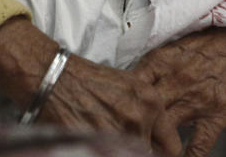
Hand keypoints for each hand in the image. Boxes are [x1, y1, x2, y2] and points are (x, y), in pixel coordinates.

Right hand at [0, 17, 181, 155]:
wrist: (53, 76)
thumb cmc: (86, 80)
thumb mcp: (127, 87)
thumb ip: (146, 113)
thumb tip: (156, 144)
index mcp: (151, 101)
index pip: (172, 147)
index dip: (161, 153)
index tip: (153, 152)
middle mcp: (140, 117)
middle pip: (149, 153)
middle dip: (135, 150)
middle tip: (119, 142)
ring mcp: (118, 130)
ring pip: (127, 154)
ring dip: (117, 150)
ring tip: (101, 136)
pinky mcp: (97, 140)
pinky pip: (110, 152)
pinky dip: (101, 150)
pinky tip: (91, 141)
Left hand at [133, 28, 225, 156]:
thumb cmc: (207, 39)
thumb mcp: (173, 45)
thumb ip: (152, 66)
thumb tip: (131, 84)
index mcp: (159, 62)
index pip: (130, 90)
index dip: (121, 106)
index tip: (116, 119)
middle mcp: (174, 81)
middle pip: (144, 113)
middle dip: (135, 128)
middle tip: (128, 139)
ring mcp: (196, 99)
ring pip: (165, 130)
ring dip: (155, 143)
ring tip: (149, 151)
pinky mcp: (218, 113)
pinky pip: (199, 144)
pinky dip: (188, 156)